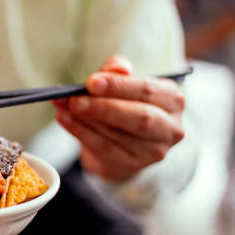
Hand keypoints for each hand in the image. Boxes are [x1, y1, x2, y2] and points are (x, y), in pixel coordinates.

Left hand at [53, 55, 184, 180]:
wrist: (121, 141)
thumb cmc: (124, 104)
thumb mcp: (121, 82)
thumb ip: (116, 70)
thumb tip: (116, 69)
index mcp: (172, 99)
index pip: (146, 90)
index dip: (118, 86)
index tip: (91, 82)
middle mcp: (170, 127)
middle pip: (139, 117)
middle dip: (103, 107)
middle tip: (75, 100)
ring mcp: (153, 151)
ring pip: (118, 135)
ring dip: (85, 120)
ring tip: (63, 108)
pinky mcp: (131, 165)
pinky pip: (103, 148)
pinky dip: (80, 133)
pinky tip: (65, 120)